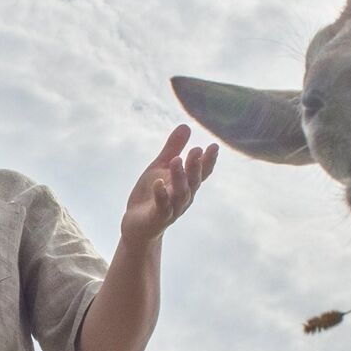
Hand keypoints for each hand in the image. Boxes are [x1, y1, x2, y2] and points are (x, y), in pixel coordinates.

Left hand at [121, 123, 217, 246]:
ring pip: (180, 194)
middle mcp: (184, 197)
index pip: (201, 172)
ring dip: (179, 177)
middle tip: (196, 150)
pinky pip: (162, 207)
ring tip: (177, 160)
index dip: (208, 161)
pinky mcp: (158, 218)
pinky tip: (159, 183)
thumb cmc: (152, 194)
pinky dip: (161, 195)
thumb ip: (173, 149)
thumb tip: (186, 125)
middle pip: (193, 181)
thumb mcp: (160, 167)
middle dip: (195, 166)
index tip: (214, 146)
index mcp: (187, 184)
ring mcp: (172, 209)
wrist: (137, 224)